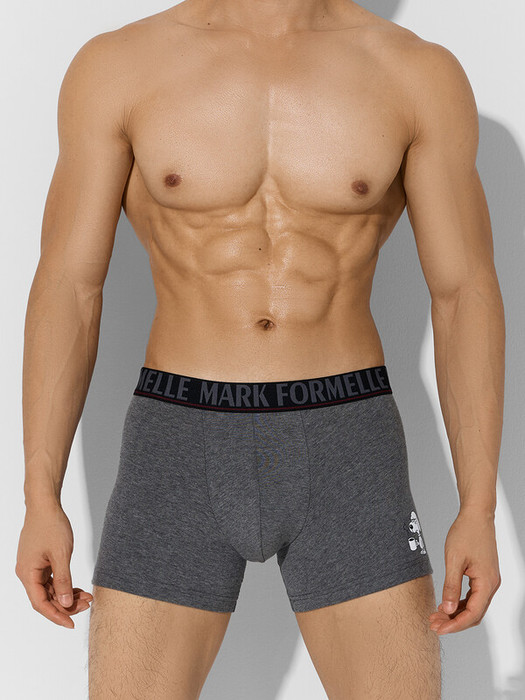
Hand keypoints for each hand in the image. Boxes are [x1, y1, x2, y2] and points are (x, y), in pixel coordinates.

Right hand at [15, 501, 92, 627]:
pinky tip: (79, 588)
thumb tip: (64, 604)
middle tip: (87, 605)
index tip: (72, 624)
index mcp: (27, 574)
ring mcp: (33, 568)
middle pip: (46, 599)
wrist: (45, 505)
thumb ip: (63, 580)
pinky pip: (51, 580)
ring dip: (67, 595)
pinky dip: (64, 584)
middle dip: (66, 605)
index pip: (40, 604)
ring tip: (87, 597)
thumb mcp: (61, 554)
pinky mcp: (39, 562)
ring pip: (50, 590)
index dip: (56, 616)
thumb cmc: (51, 525)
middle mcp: (27, 573)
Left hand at [429, 507, 500, 634]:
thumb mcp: (454, 560)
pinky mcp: (483, 575)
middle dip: (453, 621)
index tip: (439, 629)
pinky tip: (446, 604)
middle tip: (433, 624)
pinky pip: (473, 596)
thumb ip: (451, 586)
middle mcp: (491, 584)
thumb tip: (446, 609)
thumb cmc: (466, 533)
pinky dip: (459, 602)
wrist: (476, 515)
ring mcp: (488, 580)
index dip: (455, 625)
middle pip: (474, 613)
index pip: (472, 614)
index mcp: (486, 583)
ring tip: (436, 616)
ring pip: (473, 606)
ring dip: (455, 613)